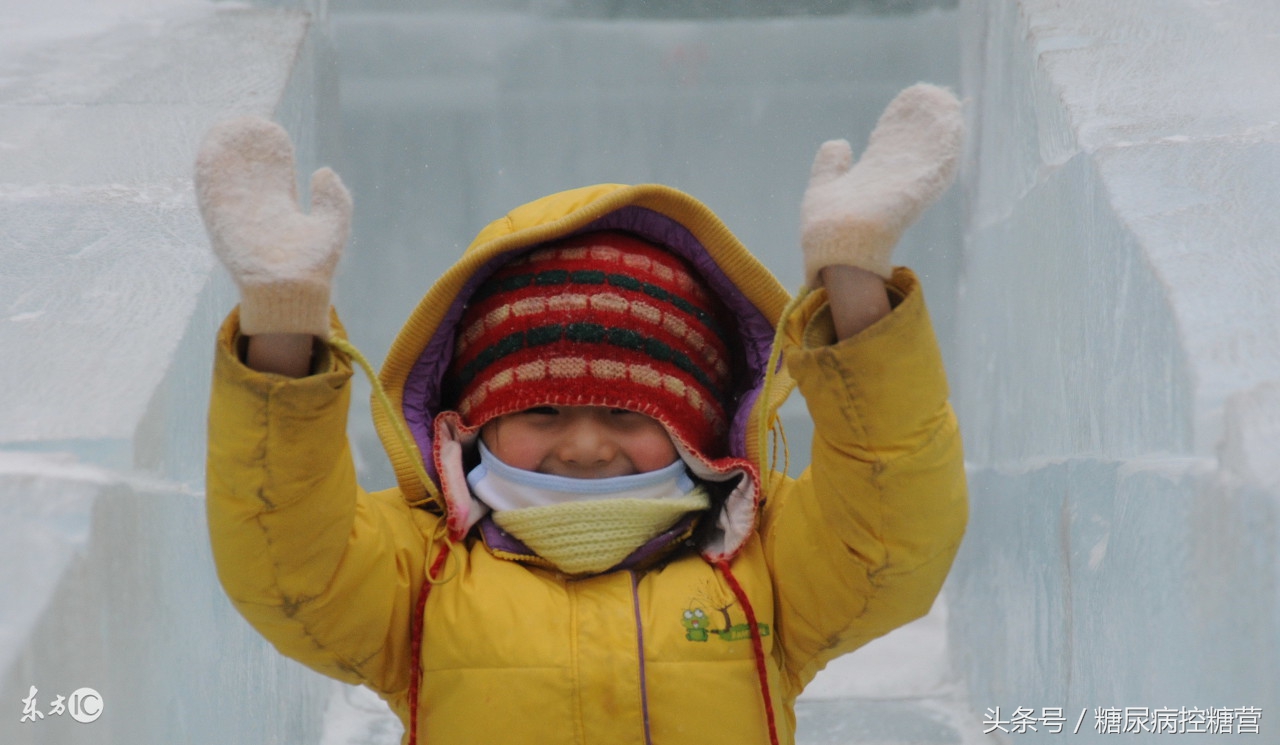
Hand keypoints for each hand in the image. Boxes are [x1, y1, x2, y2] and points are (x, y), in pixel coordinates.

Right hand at [195, 116, 351, 336]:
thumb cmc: (313, 268)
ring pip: (229, 179)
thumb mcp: (331, 229)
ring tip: (228, 127)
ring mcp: (239, 217)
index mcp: (282, 212)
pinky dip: (210, 171)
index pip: (274, 175)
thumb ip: (334, 200)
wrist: (292, 292)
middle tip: (249, 123)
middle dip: (248, 149)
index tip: (271, 132)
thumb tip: (324, 171)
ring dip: (226, 154)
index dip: (272, 154)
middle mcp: (258, 212)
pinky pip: (212, 194)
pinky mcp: (223, 224)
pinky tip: (211, 148)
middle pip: (249, 173)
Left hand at [800, 83, 961, 285]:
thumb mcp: (824, 187)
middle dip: (921, 122)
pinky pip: (939, 159)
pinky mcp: (921, 188)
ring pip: (930, 151)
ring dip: (939, 124)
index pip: (889, 150)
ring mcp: (909, 187)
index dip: (896, 129)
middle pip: (912, 147)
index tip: (901, 108)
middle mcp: (893, 184)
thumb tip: (838, 142)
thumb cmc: (828, 229)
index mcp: (872, 183)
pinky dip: (946, 137)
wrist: (837, 248)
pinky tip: (952, 113)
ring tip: (946, 98)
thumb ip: (830, 166)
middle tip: (931, 94)